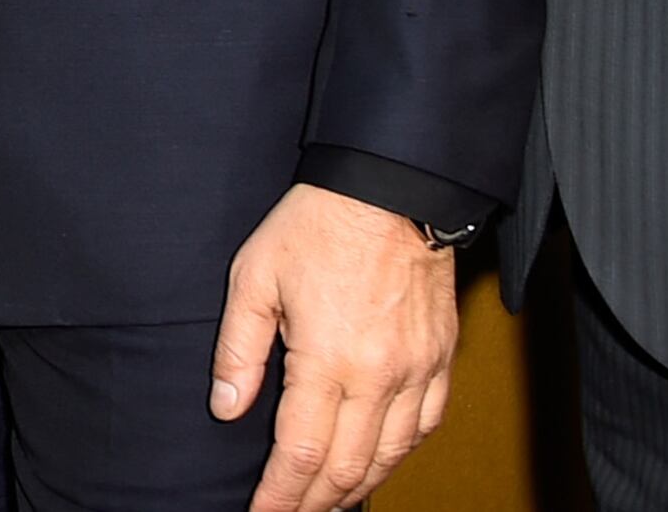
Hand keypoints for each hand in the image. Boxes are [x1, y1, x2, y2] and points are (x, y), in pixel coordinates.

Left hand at [210, 183, 458, 511]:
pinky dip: (399, 455)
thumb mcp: (255, 276)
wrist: (391, 187)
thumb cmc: (317, 225)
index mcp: (329, 360)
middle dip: (315, 503)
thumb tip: (226, 409)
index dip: (280, 496)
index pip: (302, 455)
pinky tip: (378, 461)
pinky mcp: (441, 359)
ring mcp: (418, 371)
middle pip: (348, 469)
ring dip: (357, 487)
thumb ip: (239, 351)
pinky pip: (426, 426)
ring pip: (391, 456)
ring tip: (326, 501)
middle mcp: (380, 377)